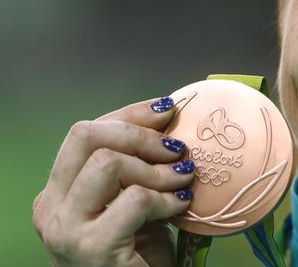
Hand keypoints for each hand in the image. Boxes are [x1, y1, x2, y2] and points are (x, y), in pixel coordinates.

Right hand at [33, 97, 194, 265]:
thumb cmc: (138, 252)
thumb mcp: (131, 200)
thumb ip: (136, 165)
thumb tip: (167, 115)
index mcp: (57, 191)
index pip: (85, 132)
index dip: (130, 114)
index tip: (167, 109)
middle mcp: (50, 208)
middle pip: (86, 136)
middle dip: (140, 134)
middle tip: (176, 149)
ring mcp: (66, 230)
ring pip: (108, 163)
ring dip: (156, 167)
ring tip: (182, 179)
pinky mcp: (92, 248)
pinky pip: (136, 199)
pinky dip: (167, 198)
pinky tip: (181, 206)